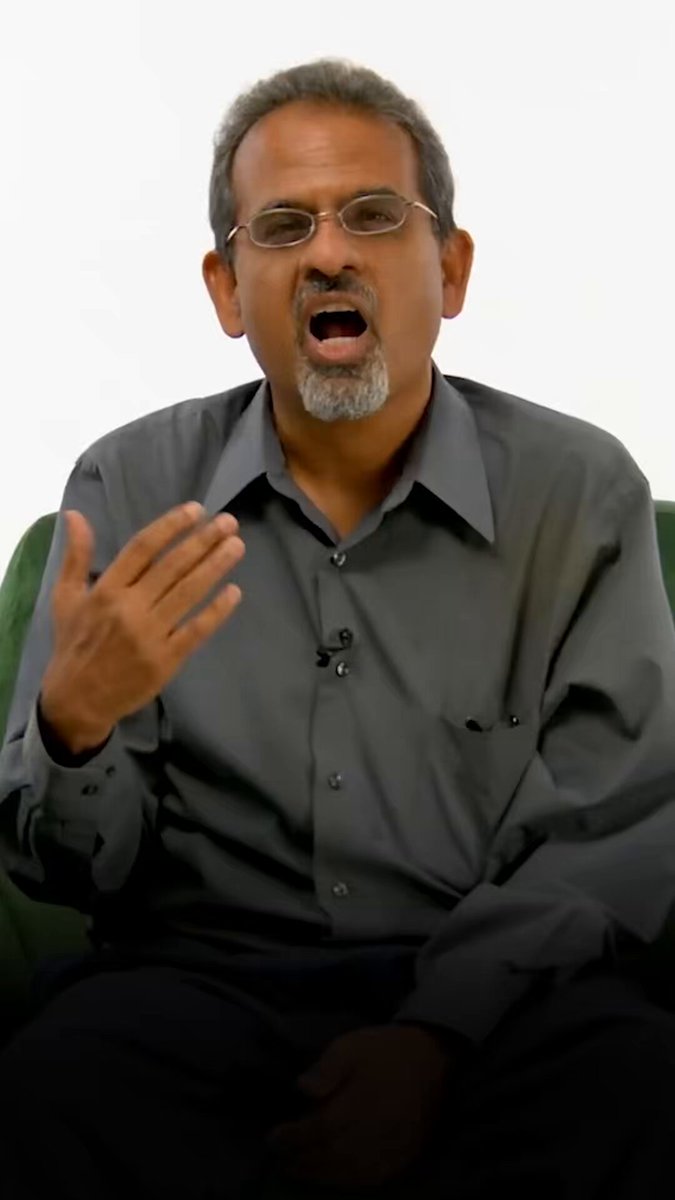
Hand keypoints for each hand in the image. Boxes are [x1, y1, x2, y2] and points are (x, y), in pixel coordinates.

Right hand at [40, 503, 244, 753]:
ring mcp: (149, 635)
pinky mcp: (165, 660)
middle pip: (172, 566)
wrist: (77, 700)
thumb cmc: (74, 644)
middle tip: (229, 522)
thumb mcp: (66, 597)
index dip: (171, 526)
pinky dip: (217, 611)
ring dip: (215, 567)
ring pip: (188, 593)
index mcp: (106, 589)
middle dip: (203, 541)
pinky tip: (234, 591)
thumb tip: (74, 514)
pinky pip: (196, 630)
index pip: (143, 547)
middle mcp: (129, 608)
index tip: (195, 511)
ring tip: (236, 546)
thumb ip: (76, 556)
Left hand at [268, 1025, 453, 1189]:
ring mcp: (391, 1147)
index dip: (292, 1138)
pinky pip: (374, 1177)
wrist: (431, 1057)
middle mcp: (374, 1132)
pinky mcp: (405, 1154)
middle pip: (331, 1156)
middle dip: (302, 1161)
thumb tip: (302, 1088)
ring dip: (323, 1175)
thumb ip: (326, 1067)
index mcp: (359, 1105)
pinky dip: (350, 1181)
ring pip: (350, 1172)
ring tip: (302, 1170)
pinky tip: (337, 1176)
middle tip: (282, 1160)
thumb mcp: (351, 1044)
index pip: (317, 1130)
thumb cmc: (385, 1050)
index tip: (273, 1138)